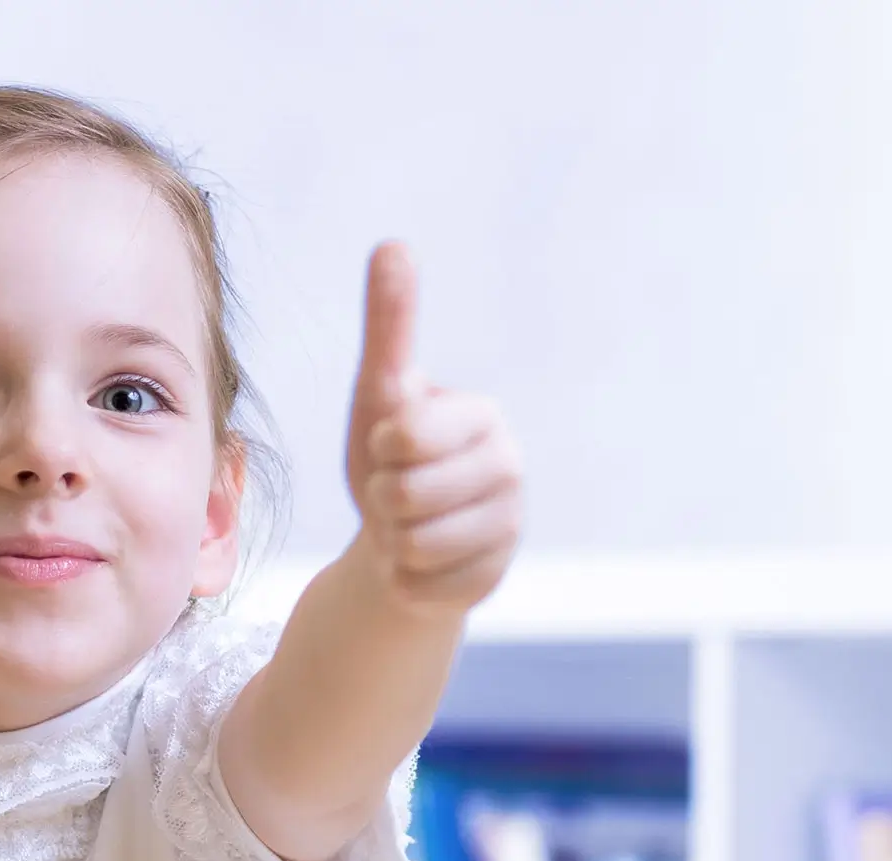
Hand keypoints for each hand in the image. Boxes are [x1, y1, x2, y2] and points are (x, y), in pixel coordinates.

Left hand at [344, 241, 521, 610]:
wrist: (401, 538)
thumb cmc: (391, 456)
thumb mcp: (381, 390)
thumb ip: (391, 324)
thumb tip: (392, 243)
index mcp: (484, 415)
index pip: (407, 435)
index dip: (382, 447)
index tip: (393, 446)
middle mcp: (510, 468)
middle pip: (406, 495)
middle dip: (383, 499)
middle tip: (398, 493)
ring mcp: (508, 528)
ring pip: (414, 545)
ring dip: (393, 541)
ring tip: (409, 526)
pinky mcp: (494, 579)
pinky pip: (420, 586)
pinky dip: (403, 579)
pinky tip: (421, 563)